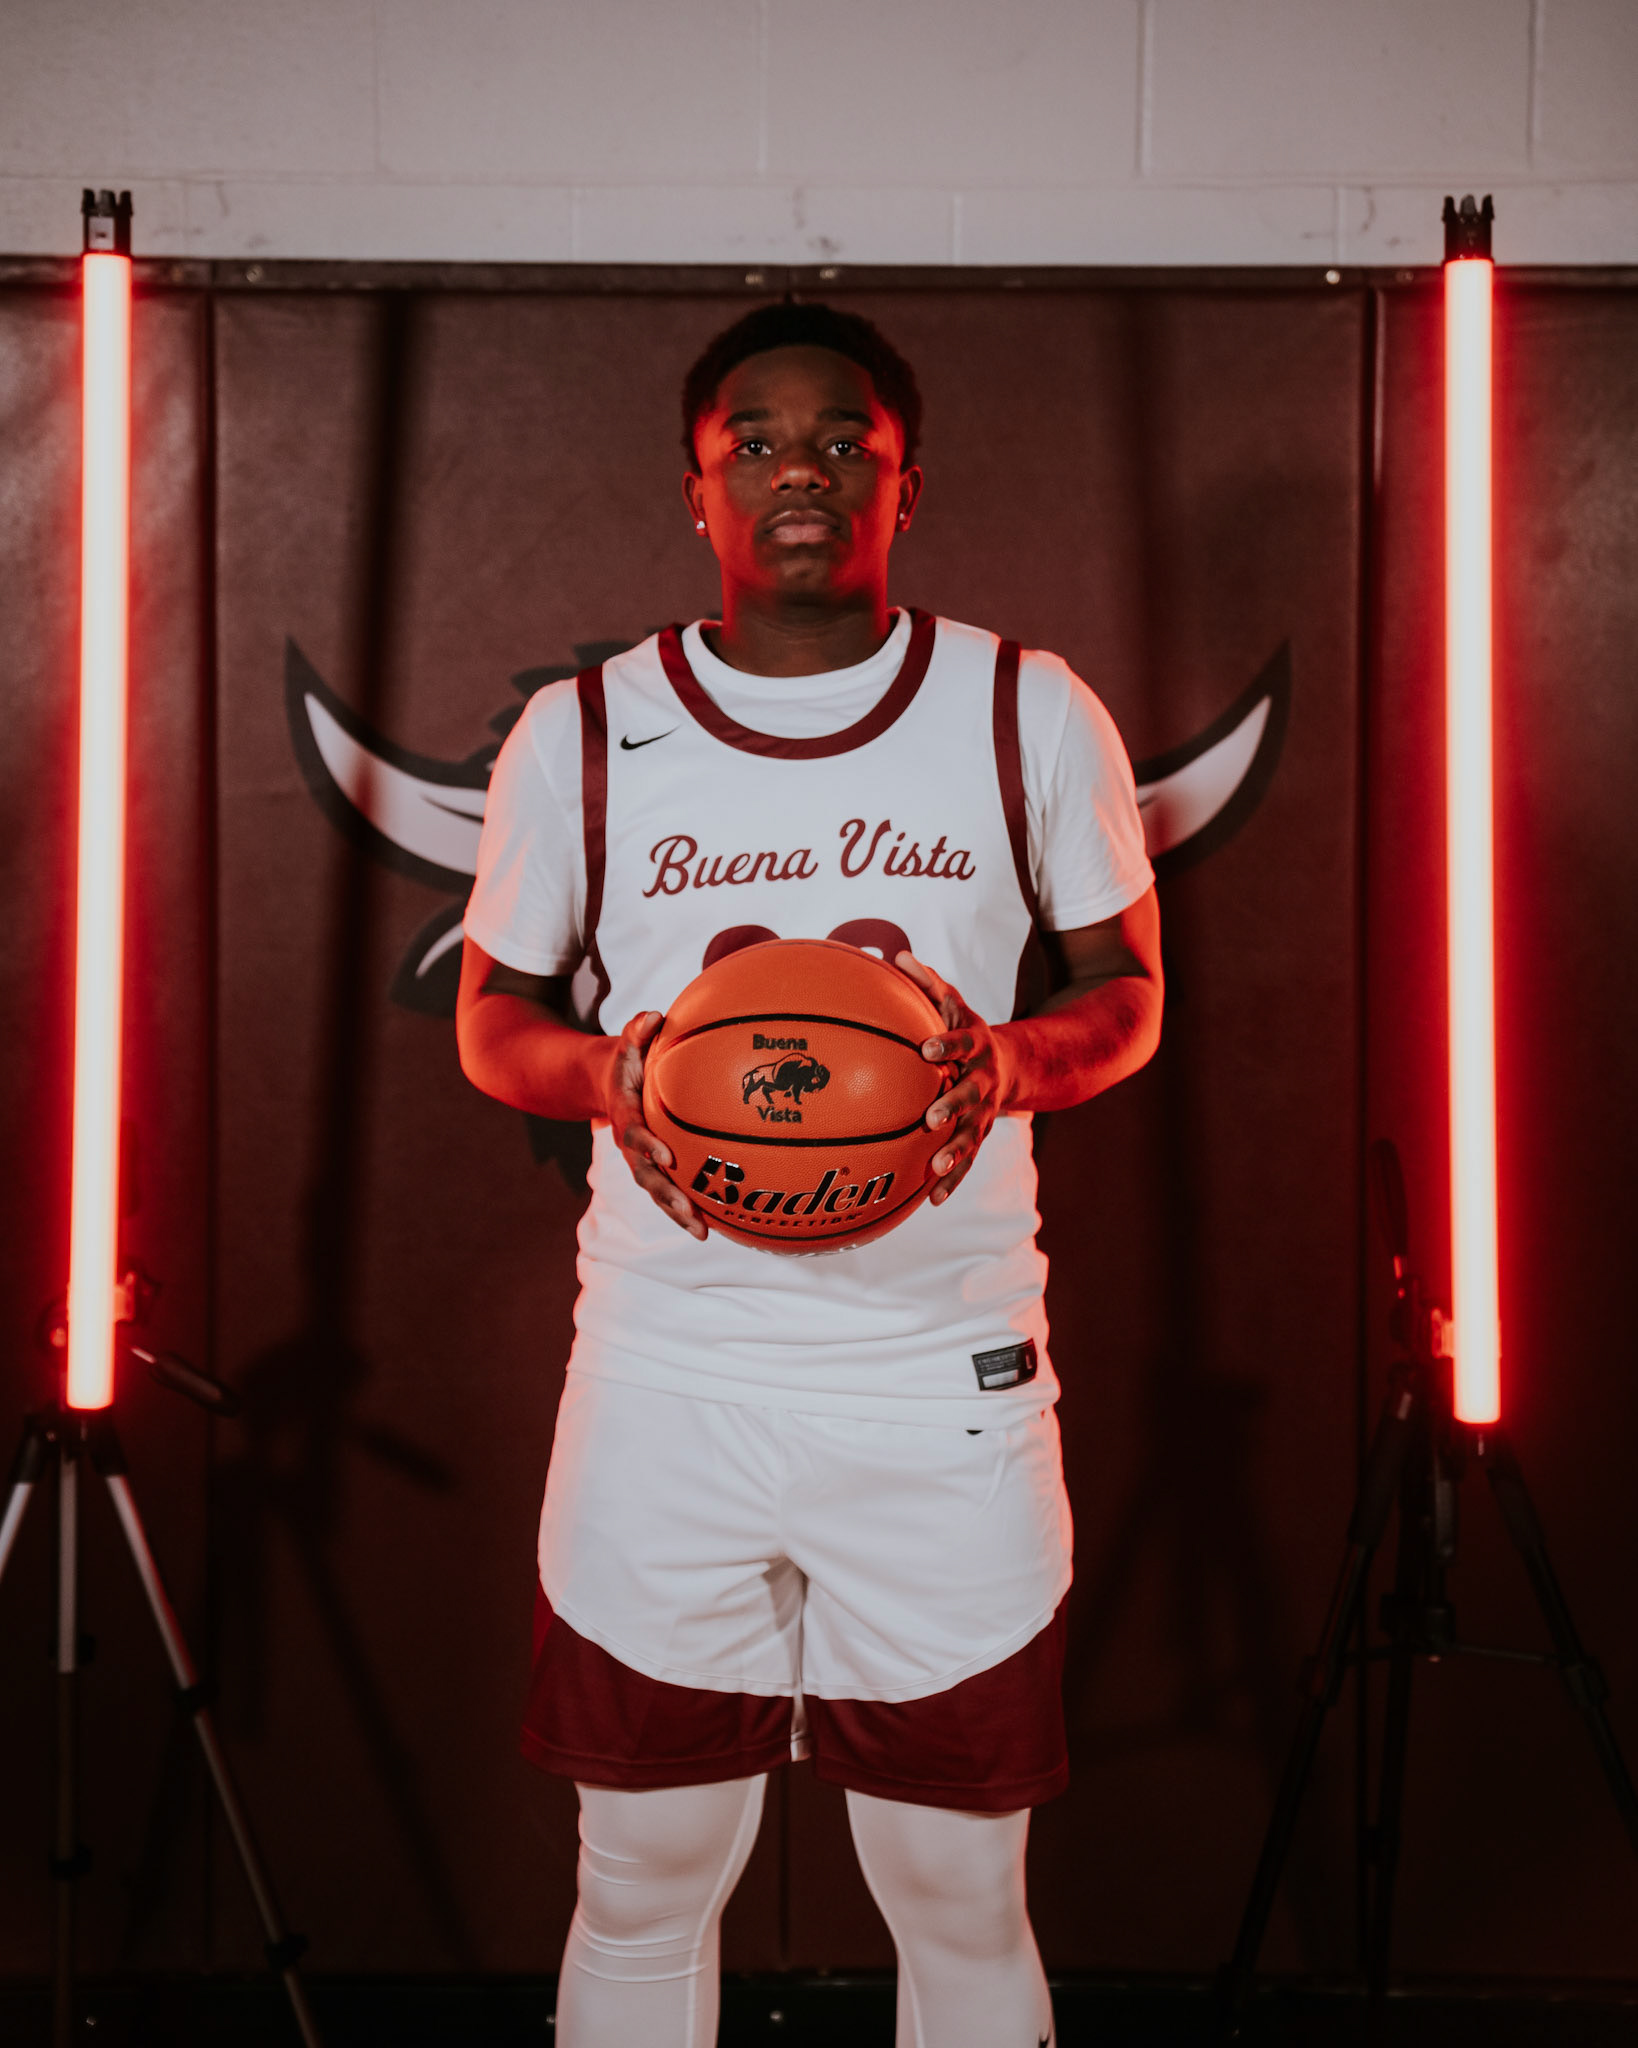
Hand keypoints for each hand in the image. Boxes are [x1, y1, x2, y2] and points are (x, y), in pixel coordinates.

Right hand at [601, 1011, 707, 1239]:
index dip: (647, 1145)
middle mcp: (630, 1145)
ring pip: (657, 1192)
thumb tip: (653, 1016)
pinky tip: (714, 1225)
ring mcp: (641, 1160)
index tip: (666, 1155)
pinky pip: (669, 1191)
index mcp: (624, 1116)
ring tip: (703, 1232)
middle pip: (645, 1176)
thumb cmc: (627, 1060)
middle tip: (689, 1210)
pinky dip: (687, 1209)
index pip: (633, 1133)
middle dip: (666, 1195)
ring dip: (677, 1213)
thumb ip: (636, 1030)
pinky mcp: (654, 1168)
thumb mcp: (626, 1042)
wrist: (607, 1084)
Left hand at [896, 954, 1015, 1205]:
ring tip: (935, 1166)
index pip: (961, 1043)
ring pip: (971, 1134)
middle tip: (931, 1116)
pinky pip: (968, 1161)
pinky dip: (952, 1181)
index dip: (946, 1045)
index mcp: (976, 1046)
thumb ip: (928, 983)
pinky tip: (932, 1200)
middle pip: (970, 1094)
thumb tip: (896, 956)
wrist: (1011, 1065)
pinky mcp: (980, 1136)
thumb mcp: (955, 1004)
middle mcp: (984, 1081)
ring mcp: (985, 1112)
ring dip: (954, 1151)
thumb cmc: (967, 1031)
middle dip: (953, 1105)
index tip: (927, 1048)